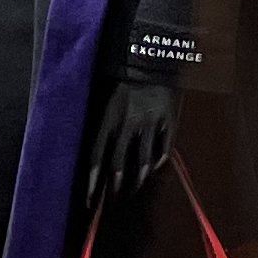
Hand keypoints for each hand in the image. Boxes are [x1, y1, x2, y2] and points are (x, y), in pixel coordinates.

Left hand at [83, 76, 177, 208]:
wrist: (152, 58)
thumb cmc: (124, 79)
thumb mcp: (107, 101)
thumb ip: (104, 125)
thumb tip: (99, 152)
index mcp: (107, 119)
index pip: (96, 158)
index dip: (92, 181)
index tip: (88, 199)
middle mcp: (127, 125)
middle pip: (119, 163)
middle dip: (116, 185)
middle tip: (114, 198)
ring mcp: (150, 125)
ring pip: (143, 161)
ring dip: (138, 179)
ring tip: (134, 187)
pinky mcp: (168, 122)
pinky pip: (164, 149)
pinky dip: (158, 162)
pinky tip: (154, 169)